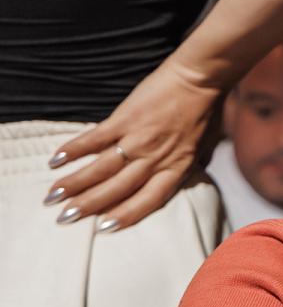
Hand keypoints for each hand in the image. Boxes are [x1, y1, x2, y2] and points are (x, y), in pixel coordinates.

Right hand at [46, 62, 221, 231]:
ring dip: (75, 184)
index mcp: (178, 168)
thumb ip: (193, 165)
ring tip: (52, 197)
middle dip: (88, 206)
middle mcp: (156, 158)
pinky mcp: (125, 118)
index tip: (101, 229)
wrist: (199, 77)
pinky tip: (55, 161)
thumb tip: (191, 178)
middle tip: (63, 219)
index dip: (125, 216)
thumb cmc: (205, 112)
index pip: (148, 200)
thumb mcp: (206, 147)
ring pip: (102, 168)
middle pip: (118, 189)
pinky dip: (74, 150)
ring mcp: (139, 138)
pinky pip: (95, 138)